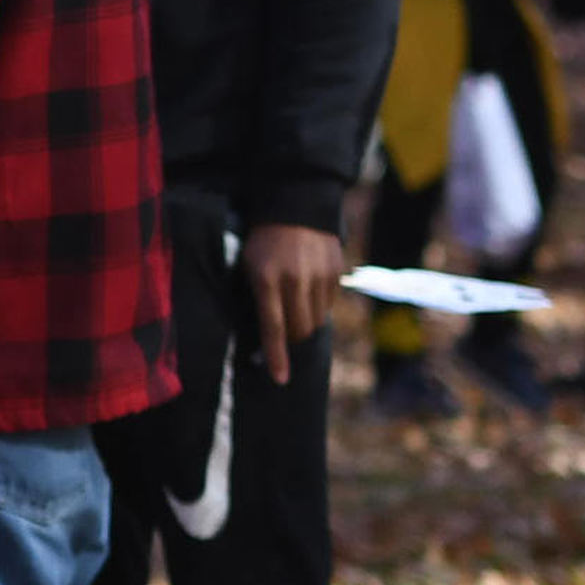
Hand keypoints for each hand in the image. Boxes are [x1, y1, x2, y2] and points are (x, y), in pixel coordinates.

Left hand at [240, 224, 342, 385]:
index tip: (280, 379)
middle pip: (300, 330)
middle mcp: (295, 280)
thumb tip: (269, 337)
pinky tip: (308, 290)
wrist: (296, 205)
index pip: (273, 327)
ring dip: (306, 323)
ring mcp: (319, 275)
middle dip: (292, 339)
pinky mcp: (336, 271)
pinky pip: (329, 304)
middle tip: (284, 334)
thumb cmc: (262, 242)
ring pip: (316, 320)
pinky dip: (318, 306)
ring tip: (295, 306)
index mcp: (266, 280)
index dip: (277, 356)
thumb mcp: (249, 267)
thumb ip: (258, 299)